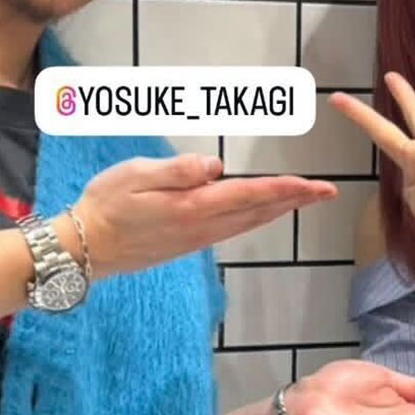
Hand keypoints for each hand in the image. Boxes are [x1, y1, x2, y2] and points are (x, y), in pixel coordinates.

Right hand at [60, 154, 335, 276]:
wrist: (86, 248)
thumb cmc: (105, 205)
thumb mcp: (135, 177)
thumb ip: (177, 171)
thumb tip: (216, 166)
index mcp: (193, 208)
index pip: (251, 195)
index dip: (287, 188)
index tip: (317, 185)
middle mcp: (202, 227)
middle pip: (259, 211)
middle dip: (296, 200)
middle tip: (328, 191)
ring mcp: (197, 238)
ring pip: (249, 222)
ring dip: (280, 209)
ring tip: (305, 198)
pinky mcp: (189, 242)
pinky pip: (234, 228)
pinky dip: (258, 217)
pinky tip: (264, 212)